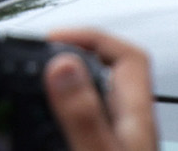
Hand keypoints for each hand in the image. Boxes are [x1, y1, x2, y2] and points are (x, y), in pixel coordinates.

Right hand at [45, 29, 157, 150]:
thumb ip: (83, 112)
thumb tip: (62, 66)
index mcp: (135, 116)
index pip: (126, 55)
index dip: (90, 37)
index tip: (53, 39)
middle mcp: (130, 122)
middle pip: (112, 68)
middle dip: (75, 50)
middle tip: (42, 51)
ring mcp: (119, 134)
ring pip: (99, 90)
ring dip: (69, 75)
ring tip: (42, 71)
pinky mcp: (106, 145)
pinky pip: (89, 112)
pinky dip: (67, 102)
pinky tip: (51, 110)